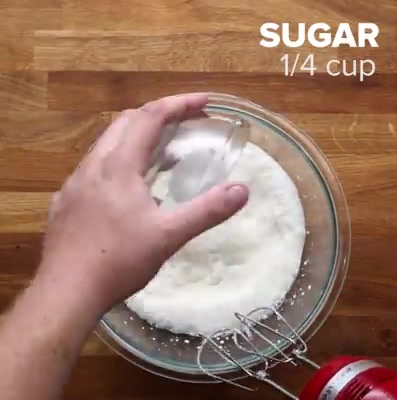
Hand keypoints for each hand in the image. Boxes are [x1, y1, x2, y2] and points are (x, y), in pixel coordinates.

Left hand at [40, 94, 248, 313]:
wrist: (66, 292)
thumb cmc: (119, 261)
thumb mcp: (169, 236)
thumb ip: (207, 210)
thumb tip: (242, 190)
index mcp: (118, 166)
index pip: (150, 117)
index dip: (179, 104)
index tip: (203, 102)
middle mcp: (93, 167)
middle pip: (125, 123)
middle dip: (157, 117)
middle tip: (184, 127)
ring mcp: (74, 184)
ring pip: (107, 145)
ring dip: (136, 140)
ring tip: (161, 156)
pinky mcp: (66, 202)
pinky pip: (94, 169)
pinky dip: (118, 164)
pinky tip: (128, 191)